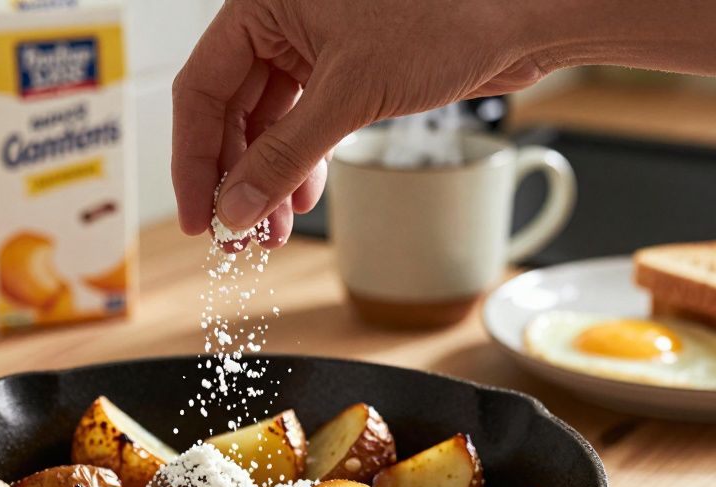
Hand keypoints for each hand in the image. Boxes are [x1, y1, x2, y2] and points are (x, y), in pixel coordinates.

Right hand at [171, 0, 550, 249]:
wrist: (521, 16)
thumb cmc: (447, 16)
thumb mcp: (349, 94)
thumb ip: (284, 157)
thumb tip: (235, 209)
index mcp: (263, 2)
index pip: (201, 89)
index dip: (193, 159)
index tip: (199, 215)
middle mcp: (281, 20)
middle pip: (230, 112)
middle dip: (237, 178)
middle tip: (236, 235)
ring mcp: (311, 44)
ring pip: (267, 124)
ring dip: (269, 181)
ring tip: (272, 231)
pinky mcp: (343, 68)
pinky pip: (303, 124)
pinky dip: (301, 165)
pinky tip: (302, 201)